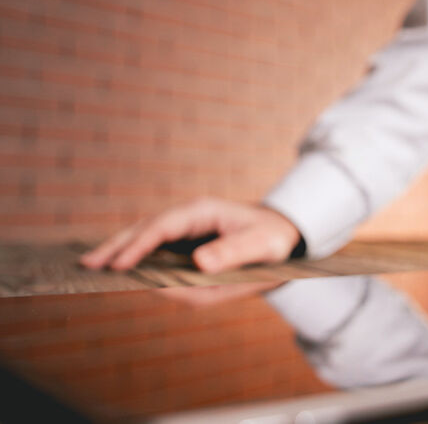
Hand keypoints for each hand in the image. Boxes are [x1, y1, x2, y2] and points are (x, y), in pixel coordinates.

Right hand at [80, 198, 302, 272]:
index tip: (120, 264)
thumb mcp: (262, 245)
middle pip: (146, 228)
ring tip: (93, 268)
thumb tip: (199, 264)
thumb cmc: (274, 238)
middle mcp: (189, 218)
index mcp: (203, 211)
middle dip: (117, 245)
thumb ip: (233, 253)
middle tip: (87, 265)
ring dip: (121, 252)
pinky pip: (157, 251)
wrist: (285, 235)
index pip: (163, 227)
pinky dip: (138, 260)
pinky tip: (122, 271)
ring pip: (147, 239)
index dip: (140, 245)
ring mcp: (186, 230)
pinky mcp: (187, 244)